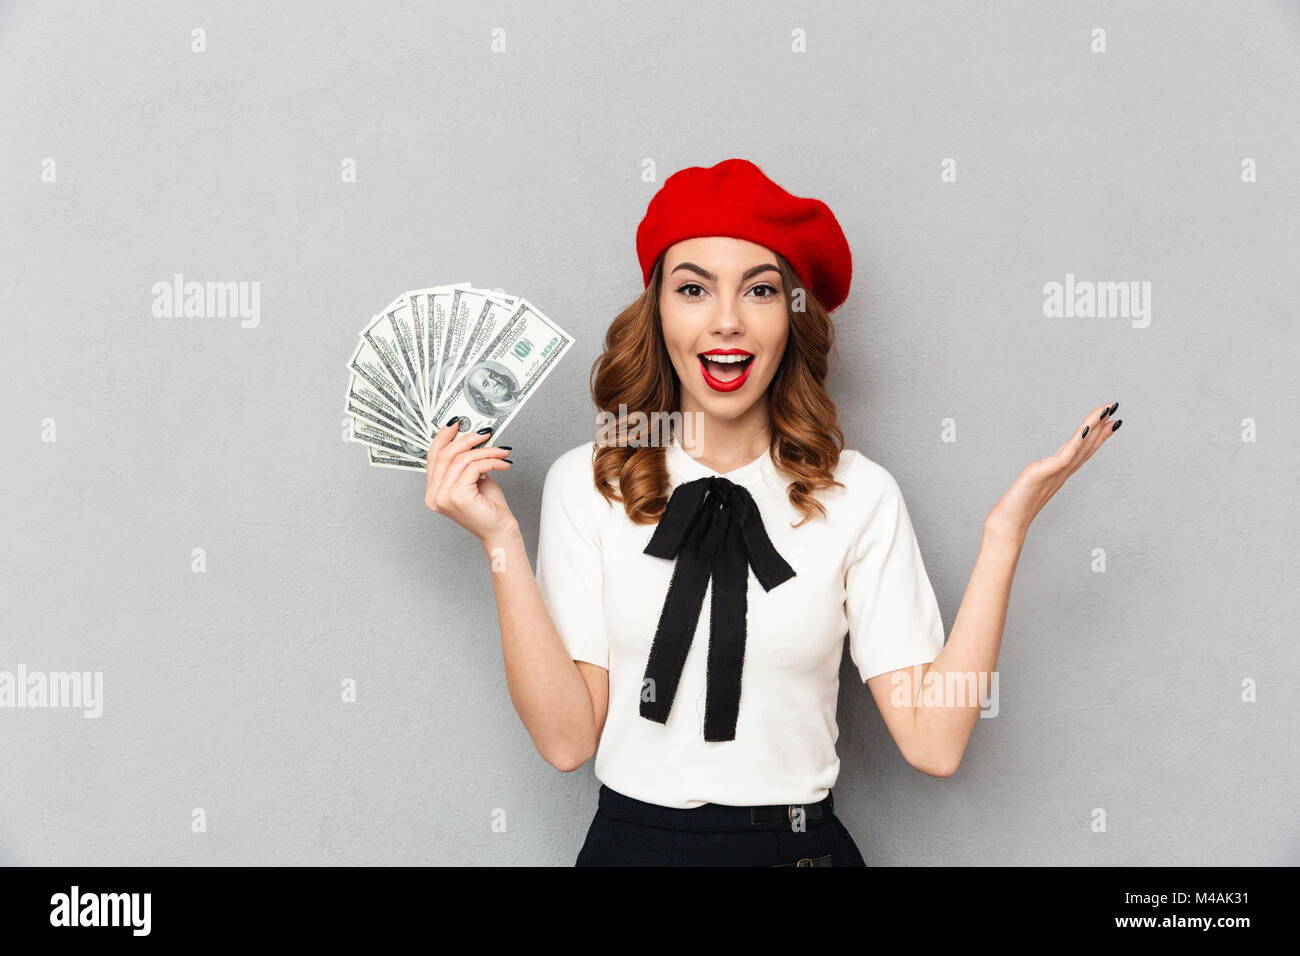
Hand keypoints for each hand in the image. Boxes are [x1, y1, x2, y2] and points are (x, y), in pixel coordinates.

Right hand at [424, 420, 517, 544]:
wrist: (500, 531)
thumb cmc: (488, 508)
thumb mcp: (473, 480)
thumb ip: (464, 463)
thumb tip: (469, 437)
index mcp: (433, 492)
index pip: (433, 457)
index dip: (444, 437)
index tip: (457, 423)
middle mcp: (434, 496)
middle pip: (446, 454)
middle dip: (468, 439)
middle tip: (485, 434)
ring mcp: (443, 497)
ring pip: (462, 459)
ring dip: (486, 451)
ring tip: (501, 452)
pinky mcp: (458, 496)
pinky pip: (475, 467)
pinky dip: (492, 461)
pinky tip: (503, 464)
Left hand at [986, 401, 1123, 540]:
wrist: (1007, 523)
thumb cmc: (1016, 509)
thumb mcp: (1032, 486)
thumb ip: (1041, 477)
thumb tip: (1044, 470)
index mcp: (1059, 473)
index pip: (1082, 450)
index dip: (1098, 435)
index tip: (1110, 420)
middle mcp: (1061, 472)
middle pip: (1086, 446)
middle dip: (1101, 427)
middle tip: (1114, 408)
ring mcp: (1055, 473)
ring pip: (1079, 447)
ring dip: (1093, 428)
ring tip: (1106, 412)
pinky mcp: (1044, 473)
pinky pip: (1064, 456)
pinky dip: (1076, 443)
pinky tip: (1085, 430)